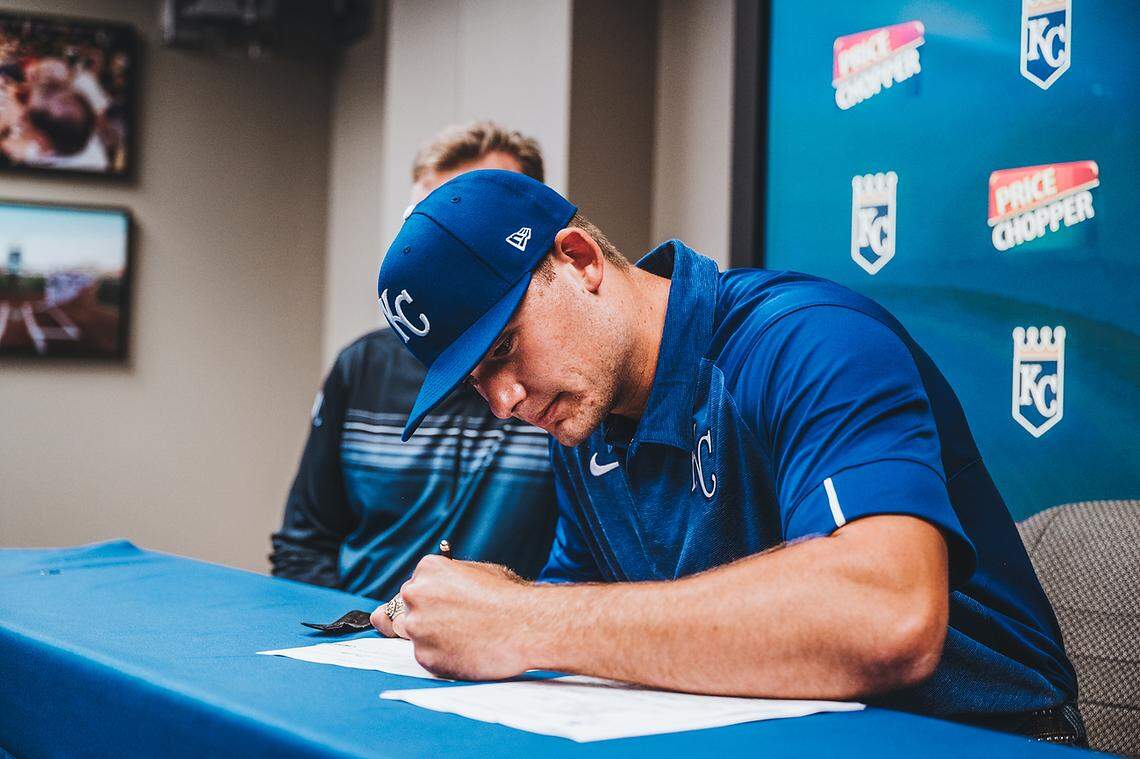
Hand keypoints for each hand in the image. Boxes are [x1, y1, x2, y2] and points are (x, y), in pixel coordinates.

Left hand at [370, 555, 533, 679]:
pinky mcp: (424, 656)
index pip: (412, 587)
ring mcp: (417, 627)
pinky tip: (466, 650)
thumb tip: (419, 591)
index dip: (431, 600)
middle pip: (403, 610)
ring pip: (409, 635)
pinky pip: (425, 657)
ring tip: (461, 637)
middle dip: (424, 618)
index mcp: (428, 569)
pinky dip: (441, 658)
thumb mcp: (476, 571)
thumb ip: (444, 579)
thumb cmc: (508, 597)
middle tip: (454, 624)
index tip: (449, 608)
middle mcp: (415, 595)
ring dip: (429, 638)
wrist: (527, 625)